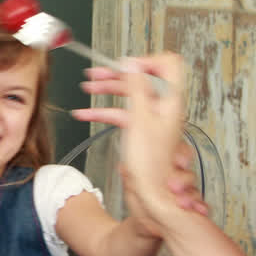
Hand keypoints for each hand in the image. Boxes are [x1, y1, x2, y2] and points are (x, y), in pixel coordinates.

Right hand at [74, 53, 197, 224]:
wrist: (152, 195)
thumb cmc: (150, 164)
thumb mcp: (140, 119)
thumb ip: (137, 88)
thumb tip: (133, 64)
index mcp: (170, 100)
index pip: (168, 65)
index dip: (146, 61)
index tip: (124, 64)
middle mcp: (163, 107)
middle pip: (142, 79)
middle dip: (117, 74)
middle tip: (96, 73)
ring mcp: (152, 118)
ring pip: (129, 96)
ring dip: (107, 91)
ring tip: (87, 88)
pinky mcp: (141, 131)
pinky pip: (122, 114)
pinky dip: (104, 112)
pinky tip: (86, 114)